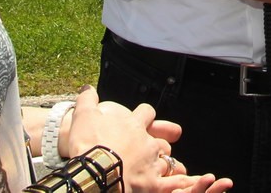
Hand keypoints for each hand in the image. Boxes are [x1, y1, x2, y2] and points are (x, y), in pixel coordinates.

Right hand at [62, 86, 233, 192]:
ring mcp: (151, 163)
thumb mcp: (84, 116)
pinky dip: (180, 183)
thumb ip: (87, 100)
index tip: (142, 117)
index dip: (145, 114)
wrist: (94, 170)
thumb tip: (86, 88)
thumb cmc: (89, 143)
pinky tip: (187, 183)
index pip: (146, 112)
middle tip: (154, 148)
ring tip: (171, 168)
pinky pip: (171, 184)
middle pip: (161, 139)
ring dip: (168, 164)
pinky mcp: (152, 184)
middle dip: (159, 142)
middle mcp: (146, 142)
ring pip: (167, 161)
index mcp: (133, 124)